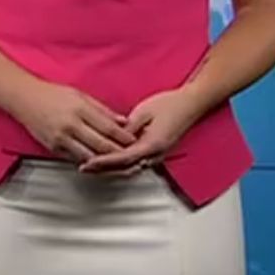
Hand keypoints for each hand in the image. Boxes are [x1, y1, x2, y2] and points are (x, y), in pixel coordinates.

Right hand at [7, 79, 136, 163]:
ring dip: (104, 161)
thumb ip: (102, 110)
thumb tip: (123, 121)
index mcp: (79, 110)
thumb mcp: (79, 95)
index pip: (108, 128)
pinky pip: (75, 159)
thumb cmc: (51, 93)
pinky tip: (97, 161)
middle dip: (118, 152)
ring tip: (117, 161)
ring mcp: (60, 138)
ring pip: (89, 157)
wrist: (23, 98)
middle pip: (101, 145)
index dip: (124, 137)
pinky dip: (88, 161)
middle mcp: (70, 126)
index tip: (134, 141)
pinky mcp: (53, 147)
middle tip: (130, 155)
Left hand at [80, 87, 207, 174]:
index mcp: (152, 145)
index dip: (103, 162)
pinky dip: (120, 164)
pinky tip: (109, 160)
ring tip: (92, 166)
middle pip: (124, 168)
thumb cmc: (169, 104)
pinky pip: (135, 162)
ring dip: (111, 169)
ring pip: (130, 168)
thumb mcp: (143, 112)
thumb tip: (111, 137)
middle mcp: (155, 154)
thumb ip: (127, 127)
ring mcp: (156, 155)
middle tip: (84, 168)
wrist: (190, 104)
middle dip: (103, 169)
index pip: (122, 158)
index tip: (87, 163)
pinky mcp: (155, 152)